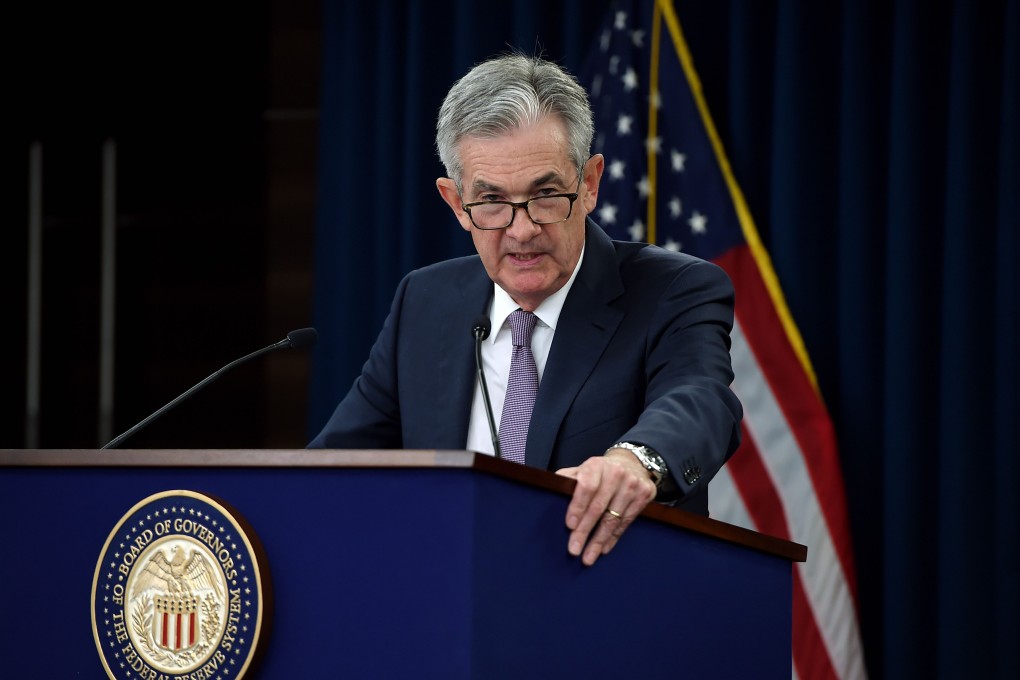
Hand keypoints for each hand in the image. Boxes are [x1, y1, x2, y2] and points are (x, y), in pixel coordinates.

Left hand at [555, 449, 656, 565]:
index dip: (578, 507)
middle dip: (585, 531)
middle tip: (574, 549)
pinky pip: (626, 522)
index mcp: (596, 465)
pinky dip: (613, 538)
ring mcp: (632, 485)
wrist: (631, 463)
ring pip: (613, 519)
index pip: (586, 487)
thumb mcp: (583, 469)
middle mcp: (616, 473)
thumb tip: (551, 492)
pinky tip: (603, 548)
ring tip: (588, 556)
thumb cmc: (600, 471)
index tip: (569, 526)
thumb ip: (567, 479)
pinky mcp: (645, 495)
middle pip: (599, 507)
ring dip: (599, 540)